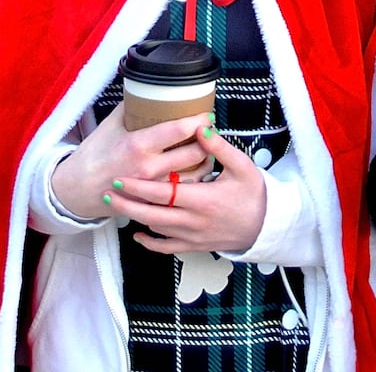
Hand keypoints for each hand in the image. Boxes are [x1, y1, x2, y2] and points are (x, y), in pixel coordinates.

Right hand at [50, 106, 212, 220]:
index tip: (206, 114)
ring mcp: (153, 189)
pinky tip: (192, 171)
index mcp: (139, 145)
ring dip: (204, 161)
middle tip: (209, 131)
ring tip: (205, 150)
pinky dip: (192, 181)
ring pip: (195, 175)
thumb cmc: (92, 155)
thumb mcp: (109, 125)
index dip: (199, 119)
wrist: (76, 189)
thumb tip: (146, 90)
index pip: (179, 129)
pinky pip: (183, 192)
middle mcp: (150, 168)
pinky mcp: (154, 203)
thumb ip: (130, 108)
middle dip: (207, 140)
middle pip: (195, 153)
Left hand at [107, 125, 266, 255]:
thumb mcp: (241, 166)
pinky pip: (167, 248)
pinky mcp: (195, 246)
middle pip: (152, 214)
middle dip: (127, 204)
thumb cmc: (254, 193)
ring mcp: (193, 236)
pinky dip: (150, 243)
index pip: (164, 193)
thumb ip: (219, 147)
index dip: (139, 187)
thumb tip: (200, 127)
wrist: (267, 225)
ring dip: (135, 218)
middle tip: (107, 192)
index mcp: (203, 199)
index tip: (120, 178)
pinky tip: (137, 235)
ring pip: (156, 230)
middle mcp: (194, 220)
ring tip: (116, 206)